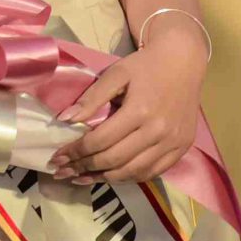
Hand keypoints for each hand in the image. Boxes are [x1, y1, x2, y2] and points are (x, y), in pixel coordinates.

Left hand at [53, 19, 206, 186]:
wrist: (183, 62)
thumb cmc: (146, 66)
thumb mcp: (116, 73)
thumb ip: (92, 97)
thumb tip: (65, 119)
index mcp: (140, 111)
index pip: (100, 140)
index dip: (76, 152)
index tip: (57, 157)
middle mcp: (158, 131)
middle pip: (114, 160)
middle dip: (84, 168)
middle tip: (64, 171)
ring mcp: (173, 143)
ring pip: (133, 172)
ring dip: (104, 178)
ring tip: (82, 178)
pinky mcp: (181, 149)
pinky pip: (152, 173)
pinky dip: (130, 177)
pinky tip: (112, 175)